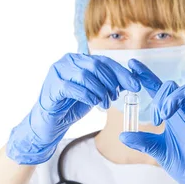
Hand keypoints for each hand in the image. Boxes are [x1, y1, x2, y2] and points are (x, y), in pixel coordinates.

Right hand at [7, 53, 139, 164]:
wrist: (49, 124)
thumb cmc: (70, 107)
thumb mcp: (93, 92)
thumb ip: (107, 84)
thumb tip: (130, 81)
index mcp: (77, 59)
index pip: (103, 61)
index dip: (121, 72)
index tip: (135, 85)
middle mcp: (66, 62)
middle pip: (96, 65)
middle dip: (111, 82)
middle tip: (116, 97)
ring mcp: (57, 73)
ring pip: (85, 75)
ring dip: (100, 91)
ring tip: (105, 104)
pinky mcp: (52, 87)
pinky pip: (73, 88)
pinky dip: (88, 96)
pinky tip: (94, 104)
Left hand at [119, 59, 184, 183]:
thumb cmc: (183, 164)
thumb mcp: (157, 152)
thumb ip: (142, 141)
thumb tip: (122, 135)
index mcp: (170, 114)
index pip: (157, 89)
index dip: (145, 76)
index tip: (131, 64)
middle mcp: (184, 110)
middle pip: (172, 86)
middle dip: (161, 95)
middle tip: (156, 117)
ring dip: (174, 98)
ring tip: (167, 115)